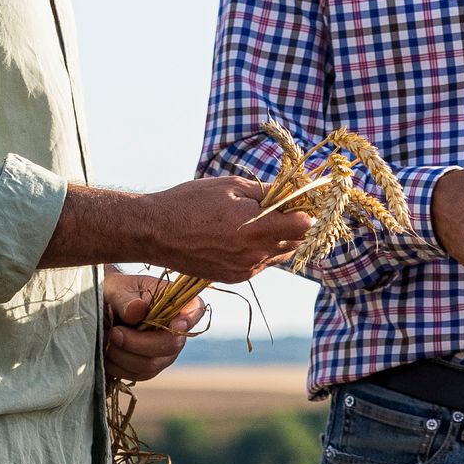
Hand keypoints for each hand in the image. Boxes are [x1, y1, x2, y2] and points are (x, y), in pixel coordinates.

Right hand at [43, 170, 325, 284]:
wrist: (156, 232)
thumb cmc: (190, 202)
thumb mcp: (230, 186)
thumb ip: (266, 191)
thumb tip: (293, 190)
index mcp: (256, 229)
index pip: (303, 225)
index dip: (308, 210)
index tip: (306, 198)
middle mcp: (254, 255)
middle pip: (296, 241)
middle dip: (296, 223)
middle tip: (286, 205)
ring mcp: (245, 269)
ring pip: (280, 254)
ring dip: (279, 237)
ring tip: (261, 218)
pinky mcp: (235, 278)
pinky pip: (261, 263)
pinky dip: (262, 249)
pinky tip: (244, 233)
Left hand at [103, 267, 206, 387]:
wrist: (101, 308)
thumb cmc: (113, 292)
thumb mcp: (115, 289)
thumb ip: (125, 300)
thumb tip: (138, 310)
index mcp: (174, 301)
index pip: (194, 308)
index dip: (190, 318)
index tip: (176, 323)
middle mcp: (176, 329)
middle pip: (171, 345)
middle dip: (139, 343)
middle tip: (114, 332)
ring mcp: (164, 351)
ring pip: (152, 364)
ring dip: (124, 356)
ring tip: (106, 339)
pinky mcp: (149, 366)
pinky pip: (138, 374)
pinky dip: (119, 367)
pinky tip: (106, 353)